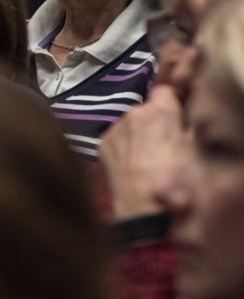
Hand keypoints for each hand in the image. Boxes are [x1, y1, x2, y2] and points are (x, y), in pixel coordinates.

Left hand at [99, 82, 186, 220]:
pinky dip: (124, 145)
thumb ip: (189, 125)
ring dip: (138, 133)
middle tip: (164, 142)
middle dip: (154, 120)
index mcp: (159, 110)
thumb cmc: (178, 176)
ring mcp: (114, 128)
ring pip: (129, 124)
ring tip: (147, 157)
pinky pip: (116, 138)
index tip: (176, 116)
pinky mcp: (101, 144)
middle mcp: (132, 113)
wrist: (145, 207)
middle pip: (146, 109)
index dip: (172, 102)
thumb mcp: (196, 147)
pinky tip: (132, 163)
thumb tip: (186, 119)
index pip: (165, 90)